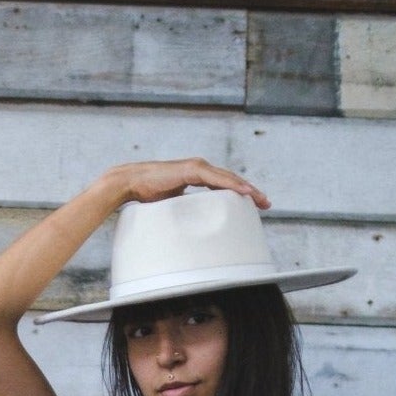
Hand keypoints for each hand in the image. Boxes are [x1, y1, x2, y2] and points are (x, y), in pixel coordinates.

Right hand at [102, 158, 270, 210]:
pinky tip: (244, 192)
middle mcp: (200, 168)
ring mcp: (197, 167)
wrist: (130, 183)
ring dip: (246, 189)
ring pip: (228, 178)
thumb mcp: (173, 205)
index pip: (224, 184)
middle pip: (231, 181)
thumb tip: (189, 228)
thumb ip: (185, 209)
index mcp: (197, 175)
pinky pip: (217, 179)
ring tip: (260, 200)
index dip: (240, 193)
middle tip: (266, 204)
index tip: (254, 204)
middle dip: (250, 192)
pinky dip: (232, 185)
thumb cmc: (147, 195)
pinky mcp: (191, 169)